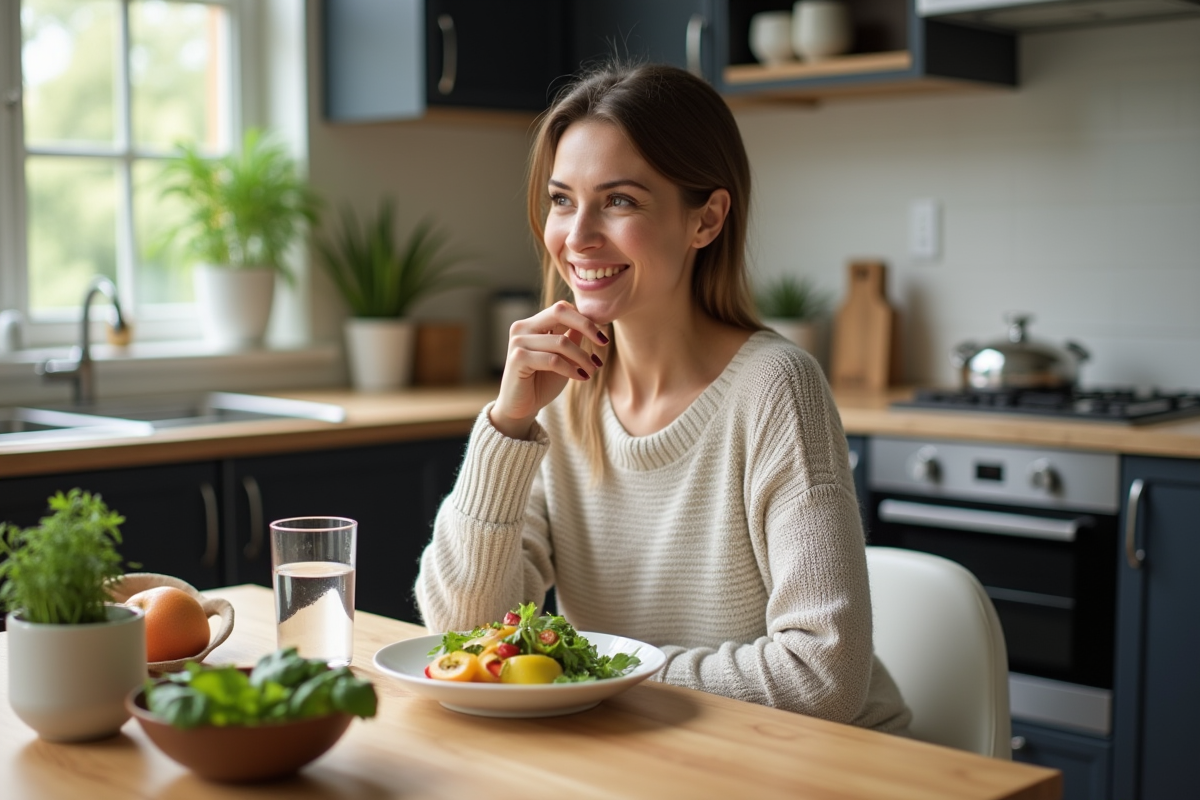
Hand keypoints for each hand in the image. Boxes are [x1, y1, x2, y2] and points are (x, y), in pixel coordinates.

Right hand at [490, 300, 608, 439]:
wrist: (521, 408)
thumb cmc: (542, 382)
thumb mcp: (563, 357)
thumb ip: (572, 338)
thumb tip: (591, 322)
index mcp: (532, 324)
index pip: (562, 309)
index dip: (584, 319)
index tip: (602, 336)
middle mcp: (522, 328)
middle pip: (559, 312)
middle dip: (586, 325)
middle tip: (604, 342)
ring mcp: (518, 342)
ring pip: (561, 342)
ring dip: (582, 357)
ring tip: (592, 370)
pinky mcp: (518, 358)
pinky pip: (553, 360)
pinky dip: (570, 369)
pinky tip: (581, 377)